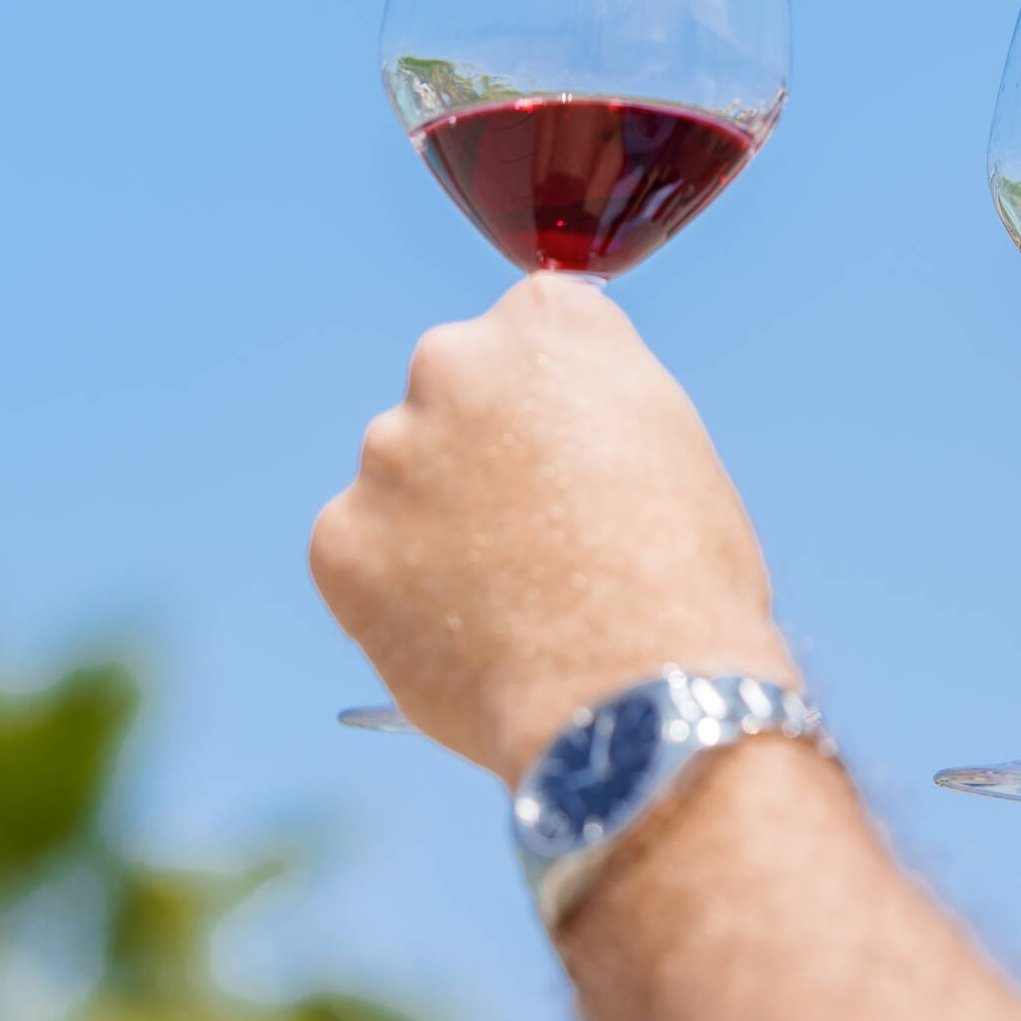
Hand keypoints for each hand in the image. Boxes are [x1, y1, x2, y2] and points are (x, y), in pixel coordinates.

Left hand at [311, 276, 791, 780]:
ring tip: (507, 600)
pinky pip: (361, 552)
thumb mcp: (672, 443)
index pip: (532, 332)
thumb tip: (550, 430)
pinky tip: (463, 632)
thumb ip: (596, 404)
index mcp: (552, 323)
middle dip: (481, 452)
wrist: (631, 697)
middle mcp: (455, 362)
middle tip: (534, 534)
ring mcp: (388, 452)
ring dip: (435, 521)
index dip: (560, 407)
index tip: (577, 458)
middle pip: (452, 395)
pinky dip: (397, 590)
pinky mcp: (339, 538)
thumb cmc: (681, 583)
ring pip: (401, 477)